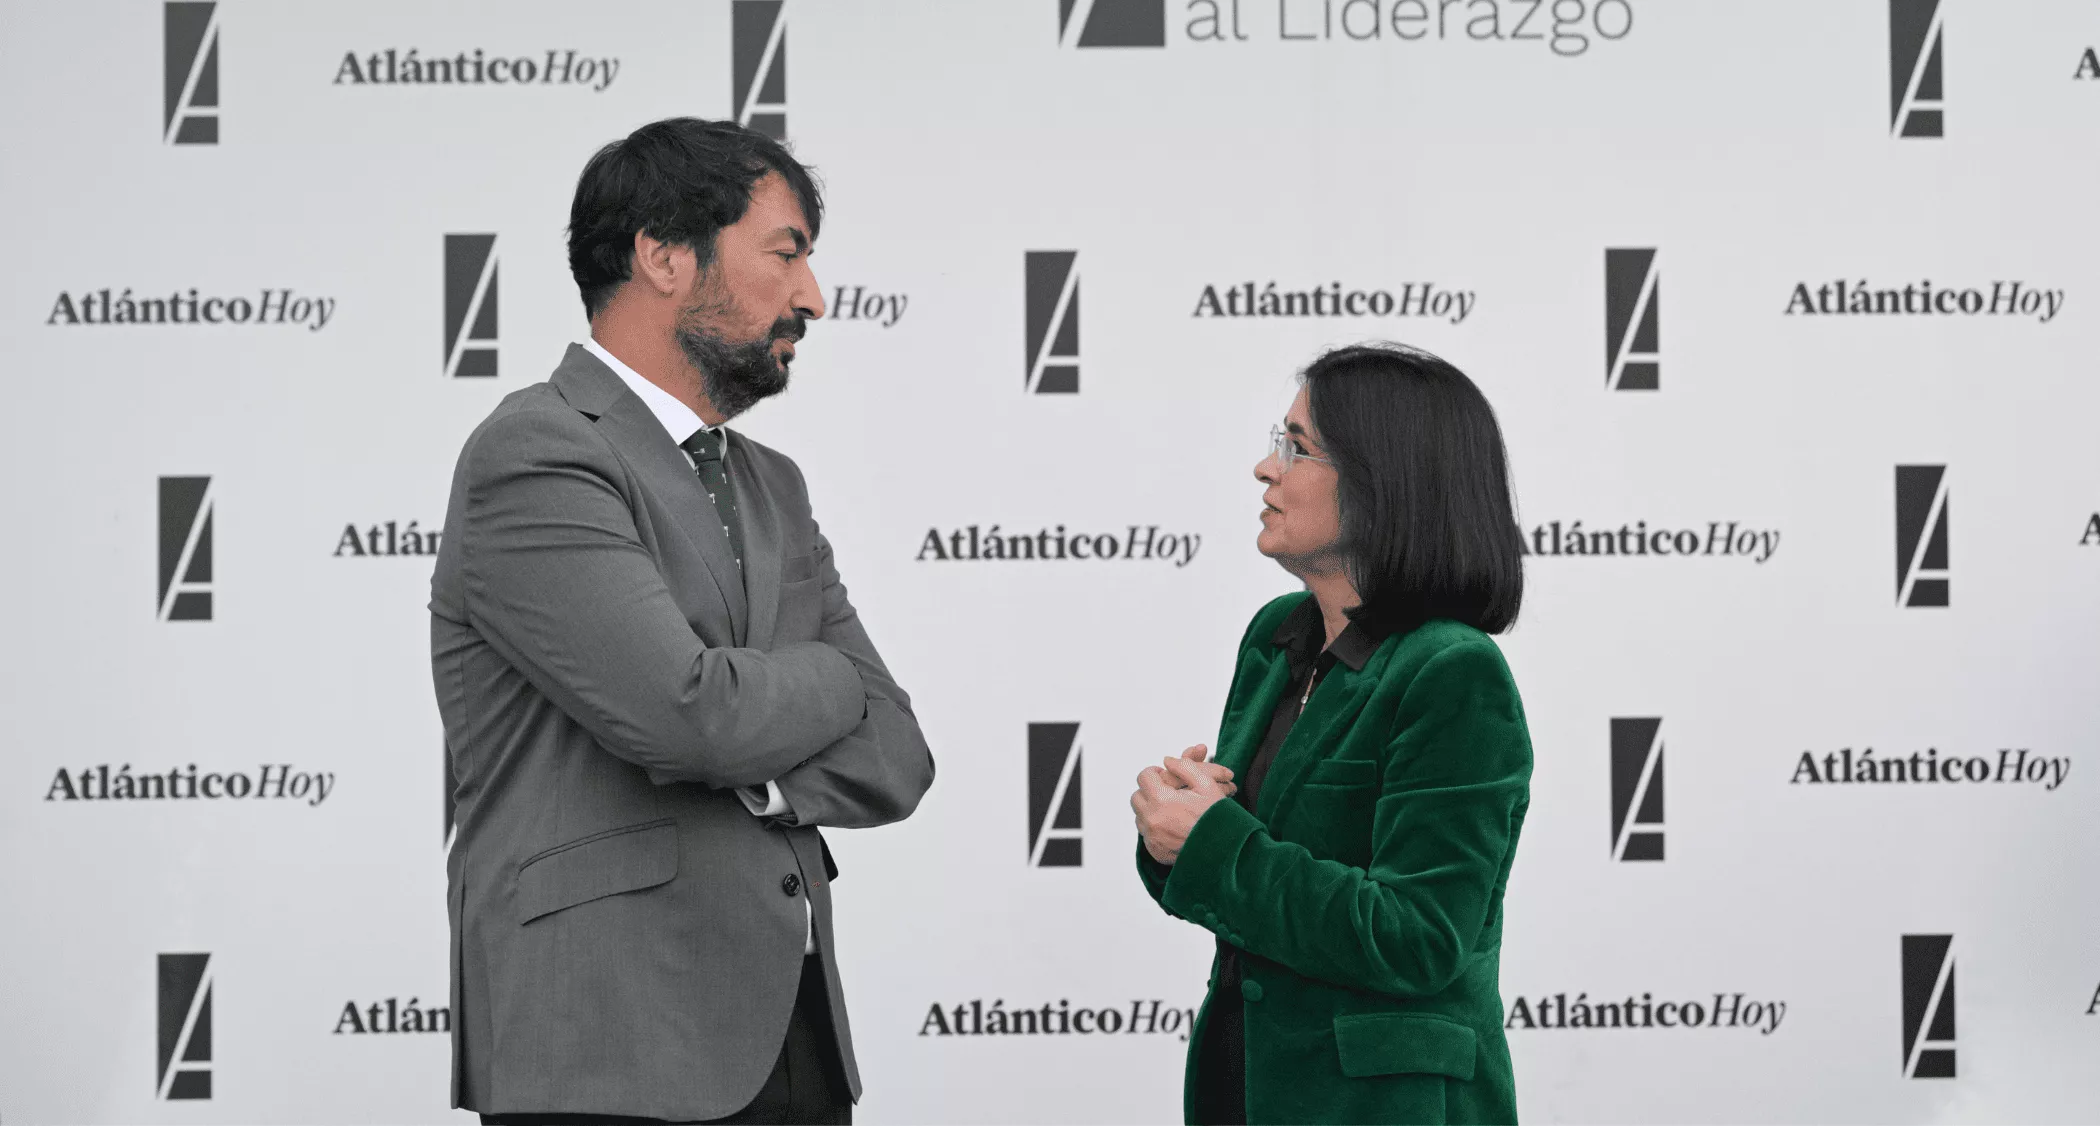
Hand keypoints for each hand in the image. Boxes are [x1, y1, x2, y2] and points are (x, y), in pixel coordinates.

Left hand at [1132, 744, 1234, 865]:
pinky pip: (1147, 835)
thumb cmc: (1217, 817)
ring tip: (1171, 809)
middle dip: (1150, 791)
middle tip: (1167, 792)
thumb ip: (1185, 766)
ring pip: (1140, 816)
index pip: (1144, 777)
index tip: (1163, 775)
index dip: (1155, 773)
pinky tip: (1173, 826)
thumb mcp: (1207, 784)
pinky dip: (1155, 828)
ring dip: (1151, 809)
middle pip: (1137, 797)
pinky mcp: (1156, 852)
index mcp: (1162, 800)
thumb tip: (1167, 761)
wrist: (1226, 850)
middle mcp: (1152, 820)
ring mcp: (1152, 838)